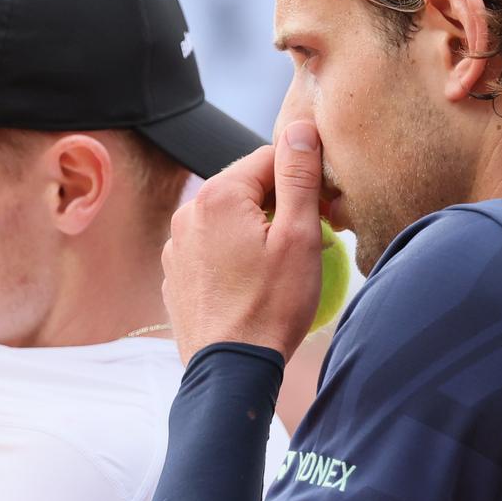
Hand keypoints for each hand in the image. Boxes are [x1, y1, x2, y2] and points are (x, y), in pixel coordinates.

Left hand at [162, 122, 324, 363]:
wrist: (229, 371)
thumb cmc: (271, 306)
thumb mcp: (299, 237)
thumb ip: (298, 177)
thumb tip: (300, 128)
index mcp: (218, 194)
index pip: (270, 158)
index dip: (304, 179)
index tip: (326, 211)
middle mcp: (188, 212)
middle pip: (247, 188)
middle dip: (280, 204)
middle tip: (310, 240)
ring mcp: (177, 246)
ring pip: (229, 220)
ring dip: (257, 231)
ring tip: (282, 268)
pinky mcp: (176, 276)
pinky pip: (212, 251)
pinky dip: (235, 258)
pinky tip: (254, 287)